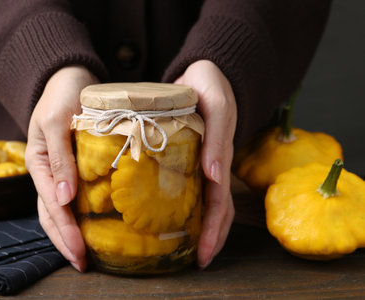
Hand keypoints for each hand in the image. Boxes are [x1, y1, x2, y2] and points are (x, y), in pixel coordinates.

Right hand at [25, 66, 98, 271]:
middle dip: (65, 240)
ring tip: (85, 256)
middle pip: (52, 214)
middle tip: (82, 264)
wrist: (71, 78)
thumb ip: (59, 158)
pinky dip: (81, 216)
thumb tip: (62, 199)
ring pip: (60, 210)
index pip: (50, 204)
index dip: (65, 229)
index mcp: (39, 162)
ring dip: (70, 234)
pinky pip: (74, 197)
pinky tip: (93, 228)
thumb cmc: (63, 94)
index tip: (80, 249)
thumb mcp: (58, 121)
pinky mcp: (74, 167)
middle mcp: (48, 171)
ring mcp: (60, 171)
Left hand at [174, 60, 235, 268]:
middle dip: (210, 237)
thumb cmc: (210, 85)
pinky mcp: (191, 157)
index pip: (219, 202)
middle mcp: (213, 165)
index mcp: (219, 157)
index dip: (214, 229)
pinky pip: (193, 187)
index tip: (204, 253)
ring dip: (203, 228)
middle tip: (199, 262)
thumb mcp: (216, 103)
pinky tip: (178, 221)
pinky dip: (190, 208)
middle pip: (217, 208)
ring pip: (208, 203)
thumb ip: (217, 135)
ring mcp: (203, 162)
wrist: (202, 73)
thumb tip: (215, 176)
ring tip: (191, 252)